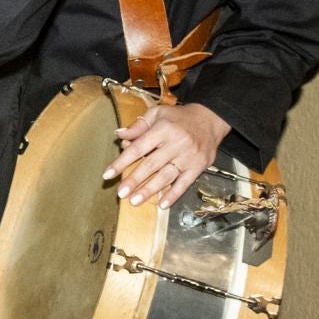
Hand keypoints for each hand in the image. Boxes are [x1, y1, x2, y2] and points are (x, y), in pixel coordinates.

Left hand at [105, 102, 230, 207]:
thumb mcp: (157, 114)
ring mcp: (188, 157)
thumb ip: (138, 126)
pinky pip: (185, 183)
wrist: (210, 119)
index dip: (122, 161)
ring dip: (150, 190)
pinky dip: (173, 194)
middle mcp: (176, 143)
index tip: (108, 174)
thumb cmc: (179, 117)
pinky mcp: (198, 167)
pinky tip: (162, 204)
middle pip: (151, 164)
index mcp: (163, 129)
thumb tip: (119, 135)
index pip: (138, 148)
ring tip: (135, 201)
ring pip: (166, 176)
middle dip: (134, 180)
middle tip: (121, 192)